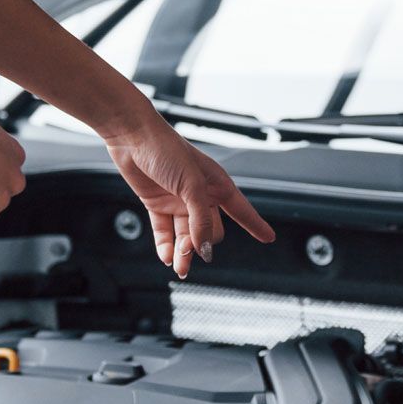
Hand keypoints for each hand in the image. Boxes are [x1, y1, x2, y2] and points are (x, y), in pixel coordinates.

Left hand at [103, 117, 275, 277]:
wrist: (133, 136)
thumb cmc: (166, 149)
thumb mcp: (191, 185)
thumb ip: (200, 218)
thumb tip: (203, 247)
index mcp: (216, 184)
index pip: (241, 210)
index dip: (255, 224)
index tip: (268, 237)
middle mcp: (199, 195)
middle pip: (210, 231)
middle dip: (203, 245)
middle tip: (193, 251)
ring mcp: (178, 201)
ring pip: (186, 236)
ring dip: (183, 253)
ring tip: (179, 267)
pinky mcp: (157, 205)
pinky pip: (165, 232)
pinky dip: (166, 247)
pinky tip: (167, 258)